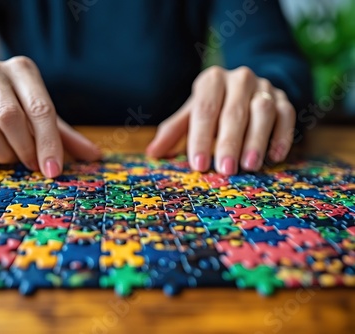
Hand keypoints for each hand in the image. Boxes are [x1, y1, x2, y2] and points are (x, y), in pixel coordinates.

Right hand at [0, 56, 100, 176]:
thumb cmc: (16, 109)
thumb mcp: (42, 118)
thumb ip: (66, 136)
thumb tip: (95, 156)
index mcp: (23, 69)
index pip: (40, 109)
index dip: (48, 144)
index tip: (52, 171)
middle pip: (10, 117)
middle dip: (24, 149)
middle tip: (31, 165)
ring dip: (1, 152)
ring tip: (10, 157)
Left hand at [146, 66, 295, 174]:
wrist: (247, 87)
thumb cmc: (212, 106)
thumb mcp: (191, 114)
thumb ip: (173, 131)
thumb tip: (152, 153)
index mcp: (212, 80)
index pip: (204, 110)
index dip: (200, 138)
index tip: (198, 165)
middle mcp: (239, 79)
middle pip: (234, 112)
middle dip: (229, 143)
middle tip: (225, 170)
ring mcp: (265, 87)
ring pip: (263, 111)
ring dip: (257, 140)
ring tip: (250, 166)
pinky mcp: (285, 99)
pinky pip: (287, 115)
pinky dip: (282, 136)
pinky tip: (275, 157)